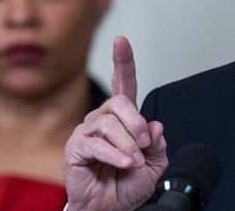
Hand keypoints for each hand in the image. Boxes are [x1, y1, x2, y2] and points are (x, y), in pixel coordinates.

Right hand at [65, 37, 168, 210]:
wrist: (112, 209)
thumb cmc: (128, 185)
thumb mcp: (156, 165)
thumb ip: (158, 144)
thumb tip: (155, 125)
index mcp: (124, 118)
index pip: (123, 83)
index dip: (123, 61)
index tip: (121, 41)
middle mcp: (104, 119)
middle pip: (120, 101)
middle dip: (136, 122)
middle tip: (145, 144)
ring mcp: (87, 132)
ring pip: (110, 123)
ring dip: (128, 144)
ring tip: (134, 161)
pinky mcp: (76, 148)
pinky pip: (97, 144)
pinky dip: (116, 155)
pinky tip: (126, 164)